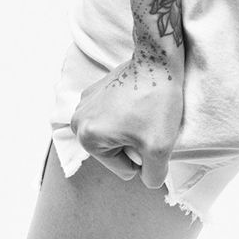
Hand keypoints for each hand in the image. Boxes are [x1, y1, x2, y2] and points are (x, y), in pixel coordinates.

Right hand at [71, 59, 184, 189]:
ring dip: (130, 129)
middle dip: (134, 143)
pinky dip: (126, 114)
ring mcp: (84, 104)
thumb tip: (148, 179)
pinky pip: (112, 117)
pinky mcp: (94, 91)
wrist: (157, 59)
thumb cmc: (157, 100)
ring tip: (144, 112)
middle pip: (116, 152)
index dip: (144, 156)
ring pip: (114, 135)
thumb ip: (153, 176)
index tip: (149, 133)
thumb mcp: (161, 149)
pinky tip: (138, 101)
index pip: (125, 169)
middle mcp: (78, 121)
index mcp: (88, 137)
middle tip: (148, 123)